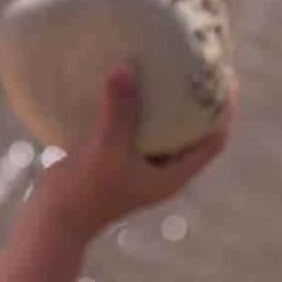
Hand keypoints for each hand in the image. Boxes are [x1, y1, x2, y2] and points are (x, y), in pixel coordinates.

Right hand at [30, 65, 230, 238]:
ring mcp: (139, 164)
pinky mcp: (117, 157)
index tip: (227, 78)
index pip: (214, 140)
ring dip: (166, 100)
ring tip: (166, 62)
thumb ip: (118, 111)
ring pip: (163, 126)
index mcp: (173, 175)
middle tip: (199, 63)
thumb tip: (125, 67)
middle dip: (199, 100)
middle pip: (193, 130)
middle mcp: (161, 169)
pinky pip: (134, 125)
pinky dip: (135, 105)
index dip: (225, 110)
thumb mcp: (106, 149)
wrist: (54, 218)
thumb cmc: (87, 190)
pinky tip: (125, 77)